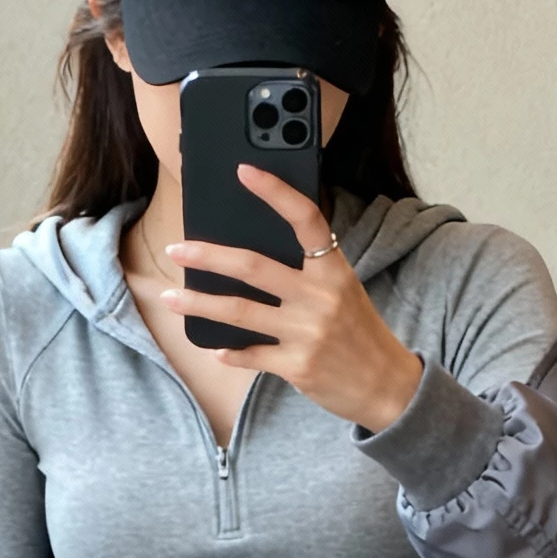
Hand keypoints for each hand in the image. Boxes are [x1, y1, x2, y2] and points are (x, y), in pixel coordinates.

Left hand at [163, 165, 422, 432]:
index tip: (244, 171)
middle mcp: (320, 297)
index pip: (305, 218)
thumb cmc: (359, 333)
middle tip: (176, 250)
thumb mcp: (344, 291)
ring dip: (198, 305)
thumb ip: (309, 272)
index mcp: (334, 269)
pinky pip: (251, 355)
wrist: (386, 386)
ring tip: (169, 298)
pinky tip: (212, 348)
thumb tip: (253, 257)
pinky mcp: (297, 366)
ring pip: (240, 313)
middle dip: (208, 257)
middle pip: (254, 268)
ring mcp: (307, 333)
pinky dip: (229, 353)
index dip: (275, 192)